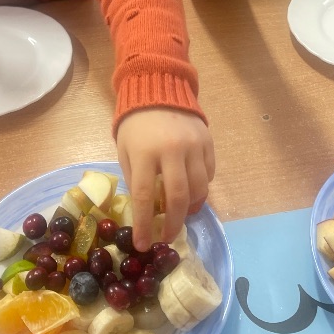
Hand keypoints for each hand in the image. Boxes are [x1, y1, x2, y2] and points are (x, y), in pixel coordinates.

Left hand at [115, 109, 214, 252]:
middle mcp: (171, 150)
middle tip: (168, 238)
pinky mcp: (207, 141)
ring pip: (199, 188)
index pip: (145, 196)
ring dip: (191, 207)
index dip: (144, 224)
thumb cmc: (135, 125)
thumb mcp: (125, 150)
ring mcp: (192, 145)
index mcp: (144, 153)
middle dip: (174, 223)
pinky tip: (193, 191)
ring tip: (182, 215)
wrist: (158, 89)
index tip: (143, 245)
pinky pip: (209, 173)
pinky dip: (202, 187)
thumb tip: (147, 210)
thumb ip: (135, 177)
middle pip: (177, 196)